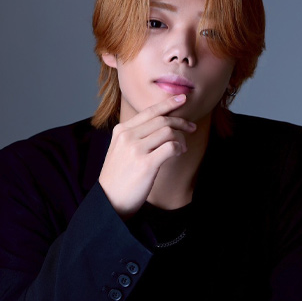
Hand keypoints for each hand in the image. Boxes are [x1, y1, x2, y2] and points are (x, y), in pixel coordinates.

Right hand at [98, 94, 196, 218]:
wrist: (110, 201)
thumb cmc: (118, 177)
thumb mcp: (120, 150)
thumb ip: (135, 136)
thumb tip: (160, 125)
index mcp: (121, 130)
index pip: (149, 111)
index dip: (168, 104)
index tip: (181, 99)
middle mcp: (127, 137)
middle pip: (162, 120)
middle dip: (181, 121)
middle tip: (191, 127)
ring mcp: (136, 150)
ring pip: (168, 131)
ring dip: (181, 137)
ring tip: (182, 147)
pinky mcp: (146, 164)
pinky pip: (171, 147)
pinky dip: (179, 148)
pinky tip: (178, 153)